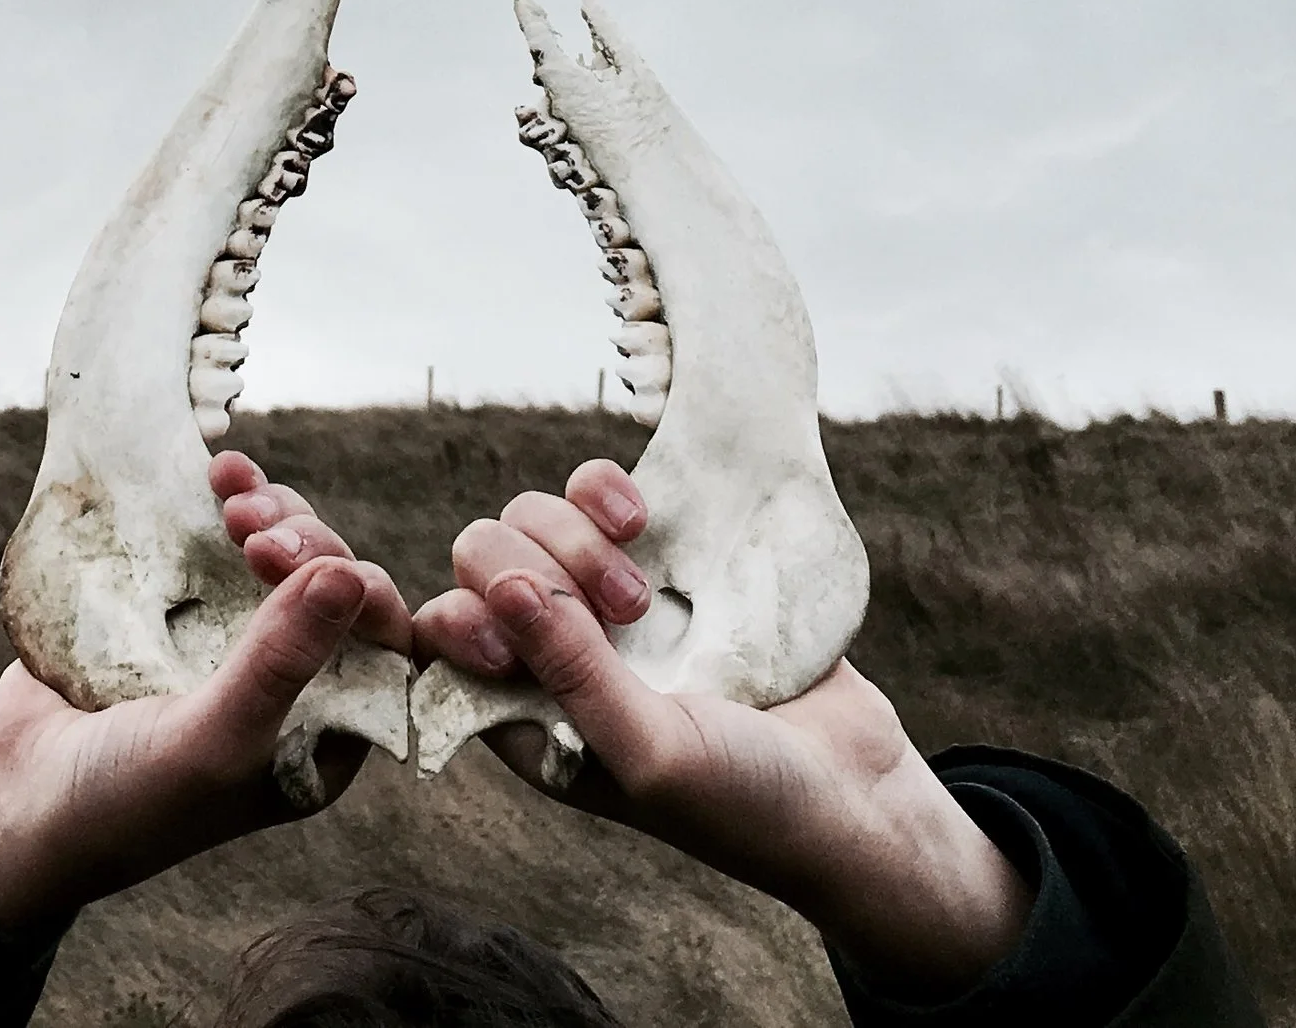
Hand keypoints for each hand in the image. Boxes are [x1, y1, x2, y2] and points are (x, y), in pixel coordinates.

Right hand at [0, 452, 411, 934]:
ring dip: (270, 510)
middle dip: (307, 541)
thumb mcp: (210, 741)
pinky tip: (217, 472)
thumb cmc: (120, 800)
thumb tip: (352, 576)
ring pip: (282, 548)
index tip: (309, 562)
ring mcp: (231, 634)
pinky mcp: (179, 600)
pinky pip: (222, 536)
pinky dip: (227, 498)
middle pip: (333, 583)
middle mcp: (288, 681)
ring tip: (232, 495)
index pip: (381, 648)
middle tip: (254, 532)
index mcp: (319, 733)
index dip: (362, 593)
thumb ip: (280, 662)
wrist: (6, 798)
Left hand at [413, 461, 1031, 998]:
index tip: (473, 617)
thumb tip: (497, 589)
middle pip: (483, 558)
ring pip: (533, 515)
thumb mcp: (654, 754)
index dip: (439, 616)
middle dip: (534, 564)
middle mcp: (551, 657)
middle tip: (621, 613)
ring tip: (644, 593)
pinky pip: (595, 493)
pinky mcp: (656, 561)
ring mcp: (602, 605)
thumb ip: (572, 673)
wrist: (858, 791)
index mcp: (524, 717)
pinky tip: (646, 522)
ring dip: (577, 534)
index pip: (437, 641)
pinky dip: (605, 492)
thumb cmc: (749, 802)